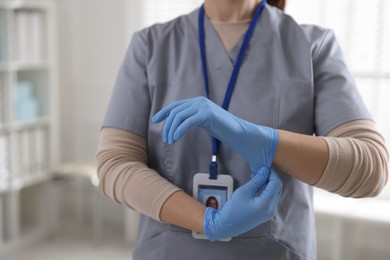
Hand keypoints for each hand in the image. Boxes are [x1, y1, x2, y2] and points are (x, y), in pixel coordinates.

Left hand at [152, 97, 277, 172]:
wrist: (240, 133)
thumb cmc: (223, 130)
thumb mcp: (204, 122)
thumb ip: (193, 119)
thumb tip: (179, 123)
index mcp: (198, 102)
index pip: (176, 106)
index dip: (164, 112)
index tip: (154, 120)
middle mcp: (199, 101)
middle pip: (175, 112)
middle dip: (167, 126)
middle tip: (166, 139)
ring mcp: (203, 106)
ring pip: (179, 117)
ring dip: (171, 130)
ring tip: (170, 141)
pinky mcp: (207, 114)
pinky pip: (187, 122)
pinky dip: (178, 131)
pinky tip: (176, 138)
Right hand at [203, 167, 281, 240]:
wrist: (227, 226)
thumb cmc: (233, 210)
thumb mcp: (244, 191)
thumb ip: (257, 180)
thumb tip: (265, 171)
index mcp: (266, 204)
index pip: (276, 184)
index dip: (271, 173)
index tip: (263, 168)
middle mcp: (271, 209)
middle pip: (277, 188)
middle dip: (270, 178)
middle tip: (259, 172)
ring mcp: (269, 212)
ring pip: (275, 193)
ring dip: (268, 184)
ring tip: (257, 178)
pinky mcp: (266, 214)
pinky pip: (271, 199)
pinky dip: (266, 191)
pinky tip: (258, 187)